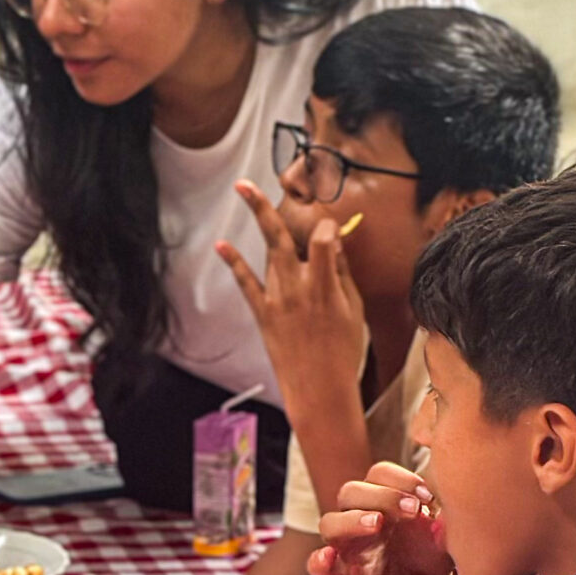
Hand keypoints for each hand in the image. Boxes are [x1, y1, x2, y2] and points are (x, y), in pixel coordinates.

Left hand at [215, 180, 366, 420]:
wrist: (319, 391)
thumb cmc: (345, 351)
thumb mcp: (354, 311)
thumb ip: (341, 276)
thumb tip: (334, 246)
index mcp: (325, 288)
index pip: (322, 242)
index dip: (326, 227)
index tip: (331, 228)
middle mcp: (298, 290)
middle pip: (279, 239)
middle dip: (262, 208)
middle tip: (245, 183)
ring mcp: (277, 301)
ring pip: (268, 255)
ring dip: (260, 225)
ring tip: (249, 196)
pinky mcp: (264, 314)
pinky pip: (246, 284)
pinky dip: (234, 263)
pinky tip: (222, 245)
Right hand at [309, 460, 452, 574]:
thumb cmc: (431, 555)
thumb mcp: (446, 533)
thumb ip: (446, 516)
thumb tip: (445, 506)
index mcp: (382, 500)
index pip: (378, 473)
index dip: (401, 478)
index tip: (428, 496)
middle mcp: (359, 517)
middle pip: (351, 491)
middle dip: (382, 495)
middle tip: (413, 509)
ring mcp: (348, 546)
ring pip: (330, 522)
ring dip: (351, 519)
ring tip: (377, 523)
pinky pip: (317, 566)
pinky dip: (319, 561)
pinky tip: (329, 557)